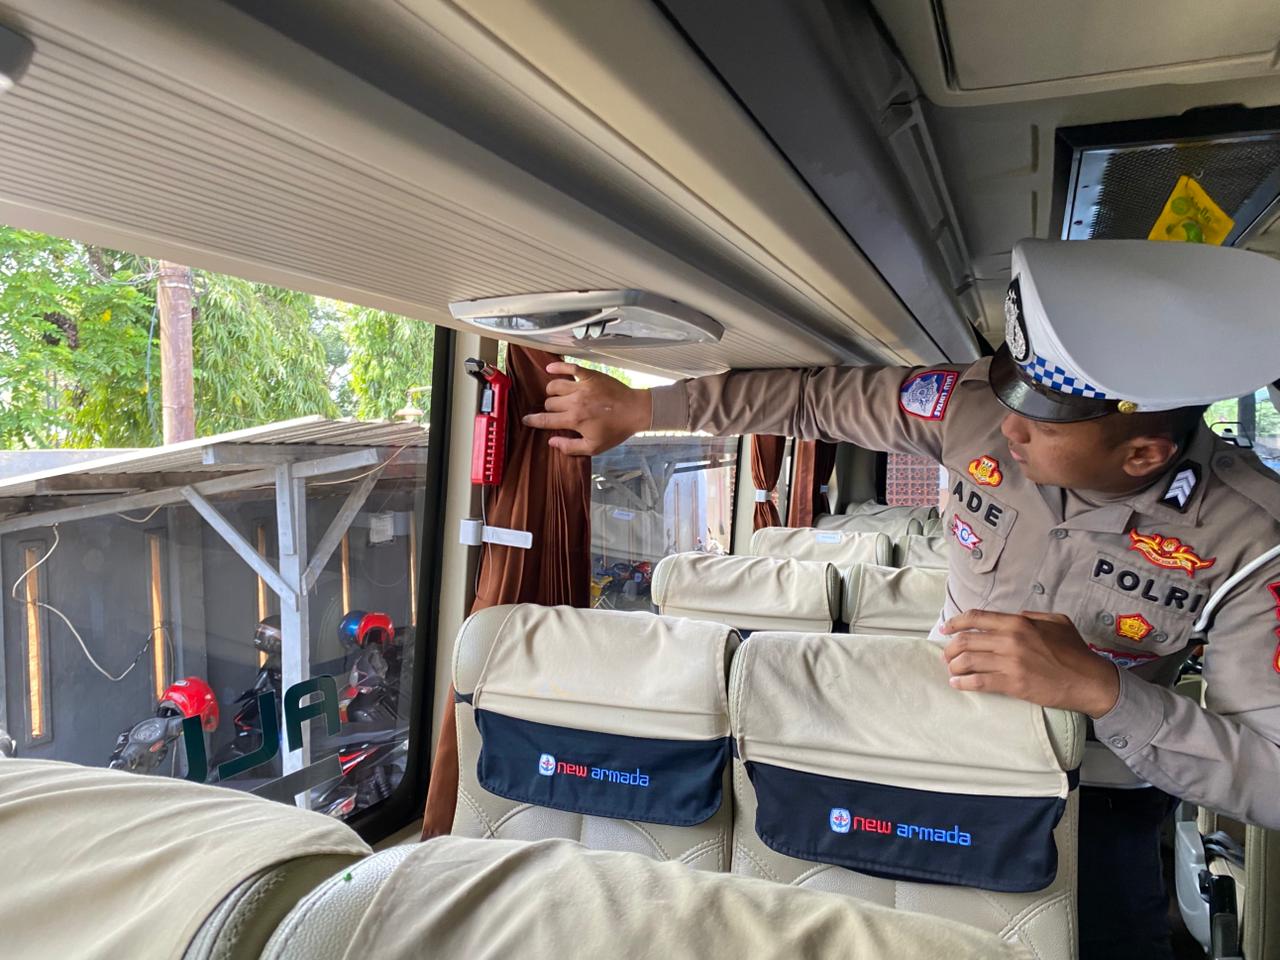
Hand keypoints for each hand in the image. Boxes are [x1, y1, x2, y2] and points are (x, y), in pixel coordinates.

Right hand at [521, 362, 651, 455]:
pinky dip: (557, 366)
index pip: (545, 420)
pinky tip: (550, 368)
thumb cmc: (615, 430)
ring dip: (552, 391)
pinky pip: (569, 367)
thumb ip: (570, 447)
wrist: (636, 411)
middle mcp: (574, 402)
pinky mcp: (590, 375)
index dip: (533, 421)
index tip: (526, 420)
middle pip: (549, 402)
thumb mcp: (594, 447)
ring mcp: (582, 387)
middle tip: (555, 411)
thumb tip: (551, 442)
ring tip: (556, 396)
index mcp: (574, 420)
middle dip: (548, 408)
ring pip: (554, 386)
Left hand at [940, 610, 1119, 717]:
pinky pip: (978, 682)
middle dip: (951, 648)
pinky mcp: (1013, 684)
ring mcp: (1010, 662)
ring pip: (968, 660)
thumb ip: (1032, 616)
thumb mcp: (1056, 622)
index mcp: (1018, 622)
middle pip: (966, 640)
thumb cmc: (1075, 651)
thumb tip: (1014, 616)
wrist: (1089, 681)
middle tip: (948, 655)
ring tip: (952, 670)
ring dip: (954, 666)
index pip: (976, 618)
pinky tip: (957, 684)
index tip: (946, 629)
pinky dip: (963, 683)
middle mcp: (1010, 639)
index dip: (955, 622)